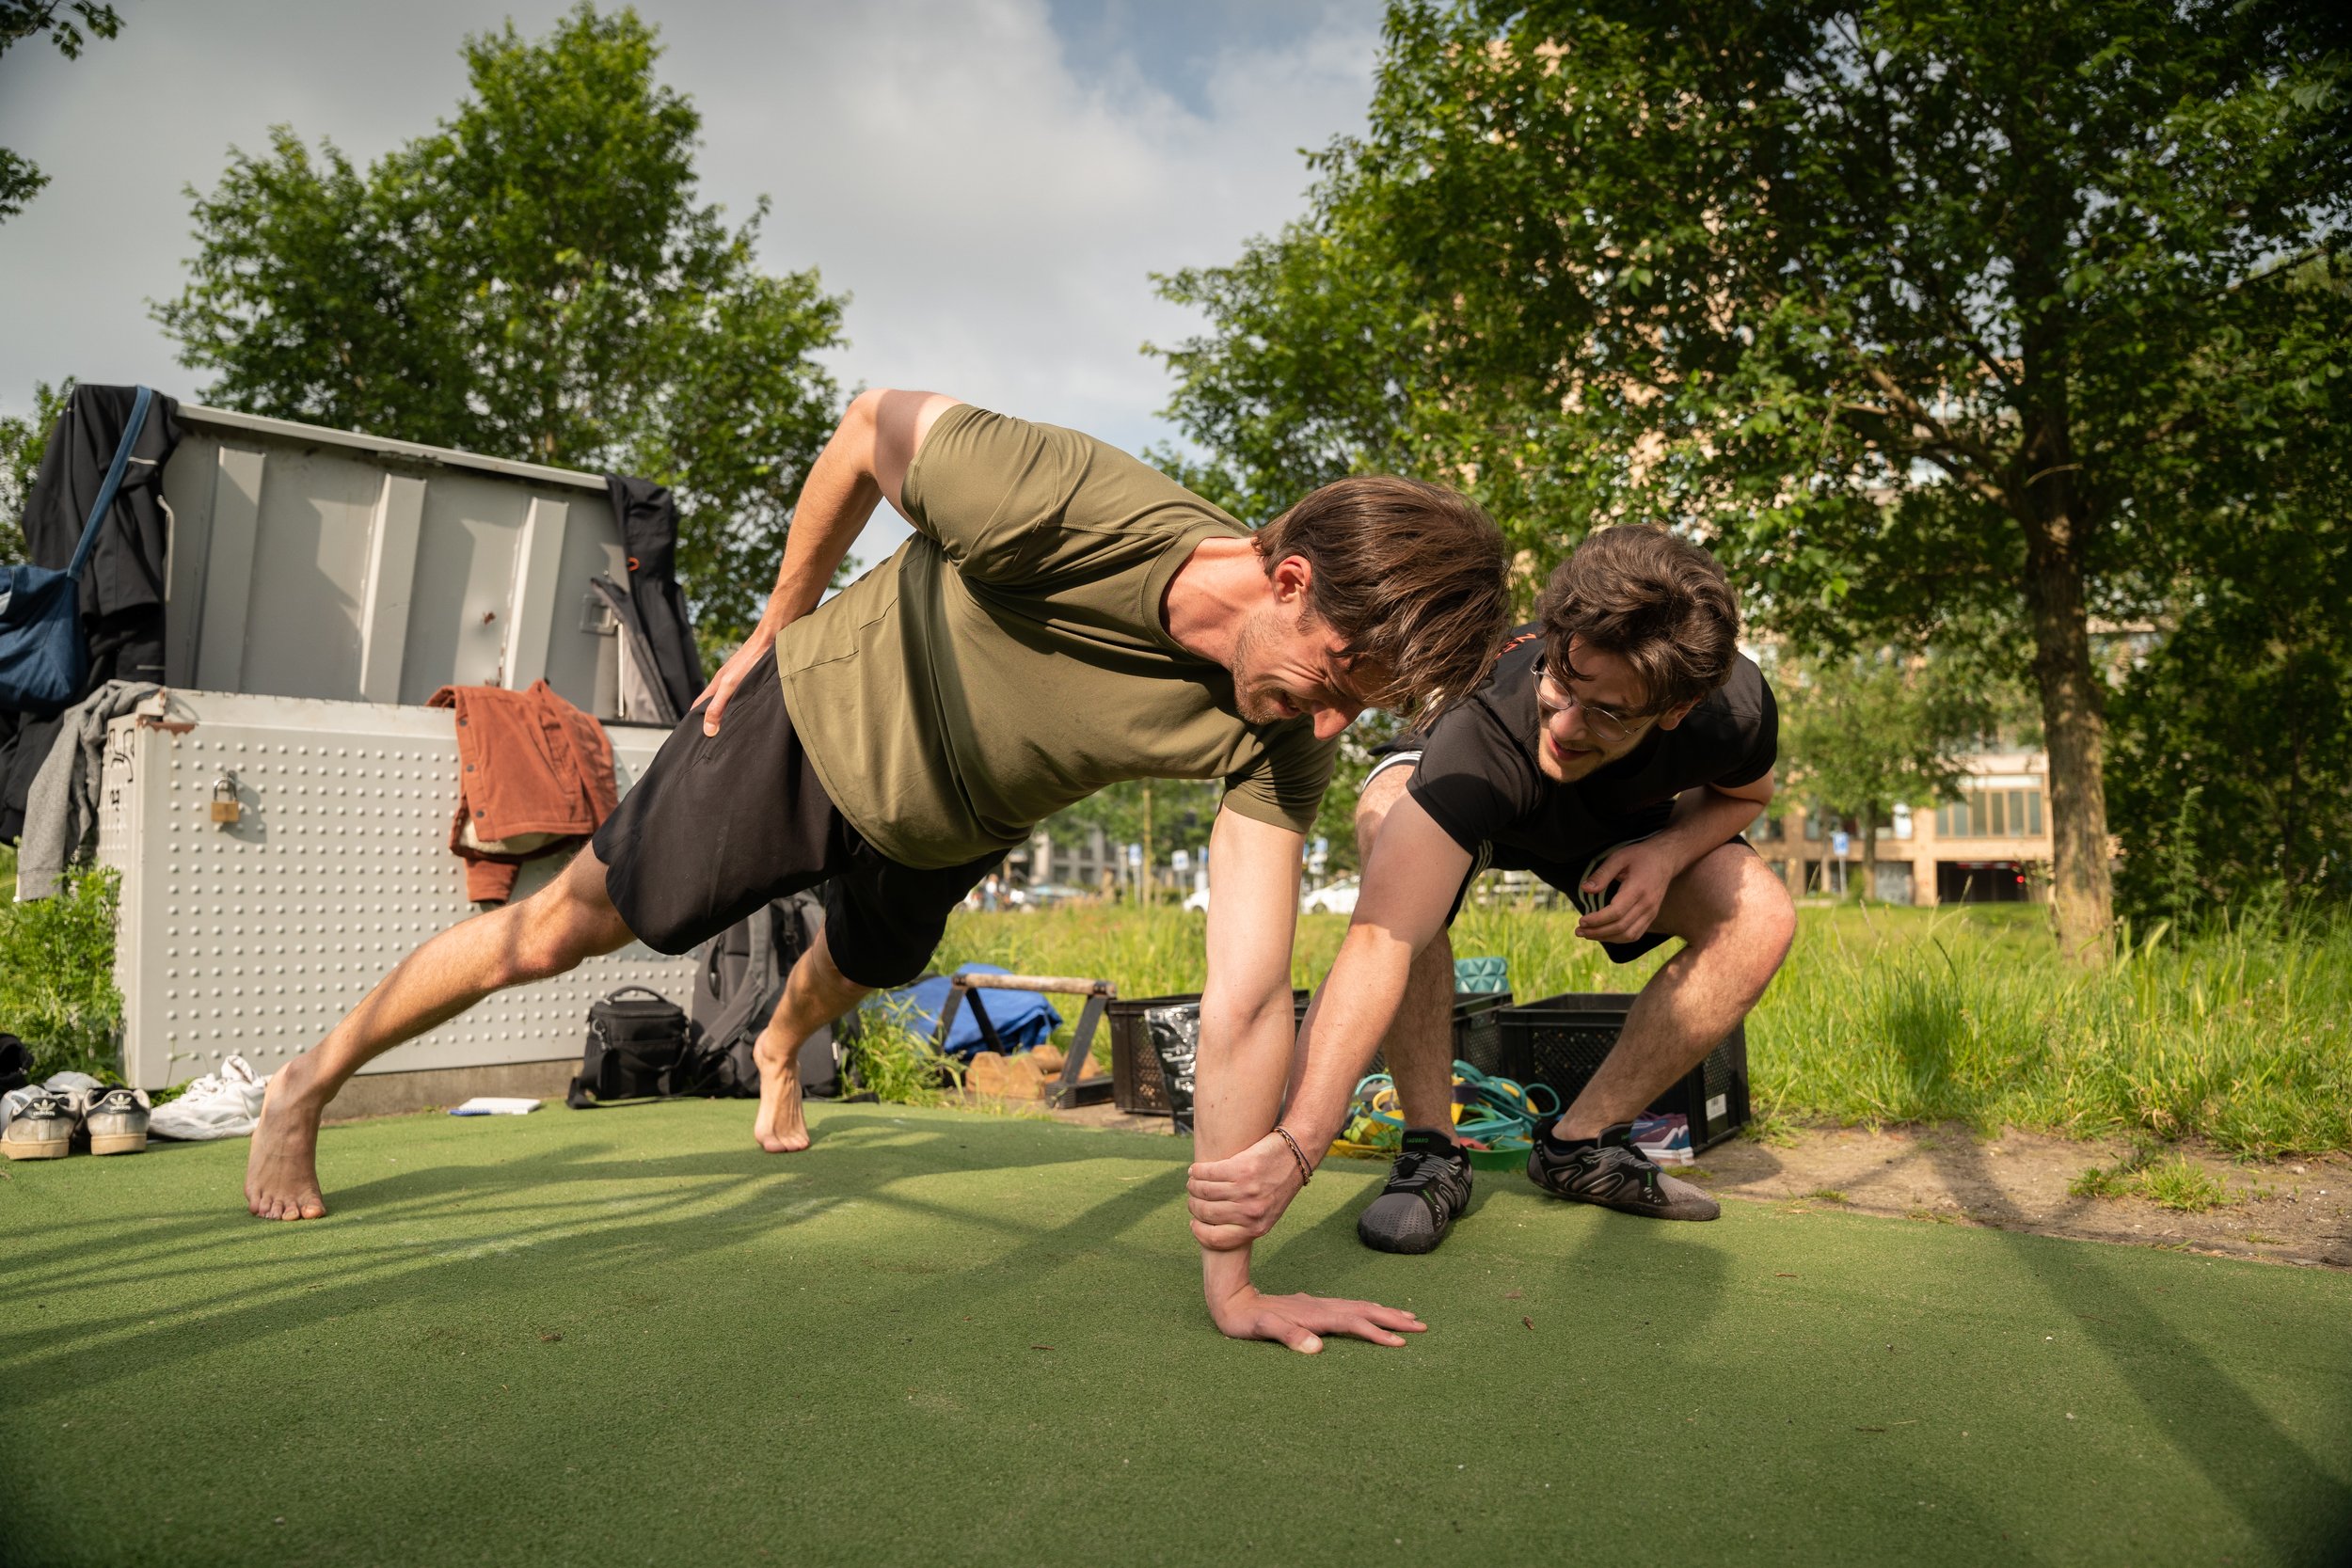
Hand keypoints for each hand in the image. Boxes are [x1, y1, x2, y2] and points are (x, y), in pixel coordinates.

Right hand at [691, 619, 779, 735]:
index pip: (699, 706)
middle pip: (714, 704)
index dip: (695, 720)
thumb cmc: (750, 660)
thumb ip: (718, 706)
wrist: (771, 639)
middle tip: (715, 740)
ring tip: (732, 732)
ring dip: (729, 715)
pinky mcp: (753, 680)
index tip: (694, 737)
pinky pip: (744, 697)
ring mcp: (739, 681)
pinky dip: (743, 707)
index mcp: (716, 685)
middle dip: (713, 720)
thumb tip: (708, 730)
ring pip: (730, 701)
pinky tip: (751, 714)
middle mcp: (726, 683)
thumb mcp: (730, 686)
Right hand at [1187, 1132, 1305, 1249]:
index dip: (1199, 1231)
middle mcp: (1251, 1212)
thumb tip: (1212, 1227)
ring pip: (1204, 1191)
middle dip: (1194, 1204)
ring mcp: (1246, 1191)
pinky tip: (1195, 1170)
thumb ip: (1246, 1222)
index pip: (1216, 1239)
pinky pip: (1208, 1173)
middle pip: (1206, 1212)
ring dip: (1193, 1186)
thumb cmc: (1279, 1184)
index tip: (1194, 1222)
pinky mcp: (1241, 1169)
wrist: (1296, 1155)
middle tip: (1193, 1196)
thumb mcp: (1268, 1212)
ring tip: (1193, 1181)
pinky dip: (1197, 1171)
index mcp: (1257, 1228)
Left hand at [1206, 1282, 1426, 1353]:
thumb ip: (1287, 1336)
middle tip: (1422, 1326)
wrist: (1231, 1300)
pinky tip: (1372, 1315)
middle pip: (1364, 1310)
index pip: (1353, 1322)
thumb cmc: (1245, 1320)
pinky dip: (1367, 1312)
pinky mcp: (1314, 1308)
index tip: (1401, 1342)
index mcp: (1314, 1314)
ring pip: (1359, 1307)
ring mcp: (1318, 1306)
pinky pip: (1349, 1309)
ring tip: (1408, 1318)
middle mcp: (1320, 1307)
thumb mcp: (1261, 1329)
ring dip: (1384, 1313)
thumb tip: (1316, 1348)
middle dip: (1393, 1319)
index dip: (1377, 1332)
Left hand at [1575, 839, 1677, 942]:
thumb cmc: (1640, 856)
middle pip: (1621, 927)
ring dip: (1607, 938)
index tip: (1581, 921)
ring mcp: (1651, 912)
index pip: (1616, 912)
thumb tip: (1585, 889)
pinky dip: (1619, 938)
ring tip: (1588, 935)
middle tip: (1579, 931)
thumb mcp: (1619, 857)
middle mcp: (1647, 904)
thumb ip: (1602, 874)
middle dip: (1598, 932)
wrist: (1666, 858)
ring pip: (1629, 935)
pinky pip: (1635, 934)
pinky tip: (1604, 935)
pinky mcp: (1652, 916)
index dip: (1597, 920)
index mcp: (1638, 889)